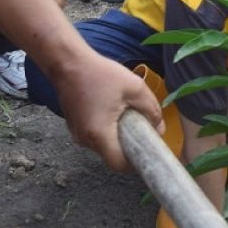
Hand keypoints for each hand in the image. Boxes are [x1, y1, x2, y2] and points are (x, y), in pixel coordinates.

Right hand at [55, 49, 163, 171]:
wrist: (68, 62)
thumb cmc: (101, 74)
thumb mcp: (135, 88)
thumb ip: (151, 109)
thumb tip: (159, 127)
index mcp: (99, 135)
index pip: (119, 164)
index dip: (136, 163)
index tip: (149, 152)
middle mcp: (85, 140)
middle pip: (111, 155)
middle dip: (129, 148)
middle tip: (144, 133)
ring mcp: (77, 133)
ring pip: (103, 145)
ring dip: (118, 137)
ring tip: (130, 119)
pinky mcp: (74, 125)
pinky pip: (95, 136)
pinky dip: (107, 130)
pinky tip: (115, 113)